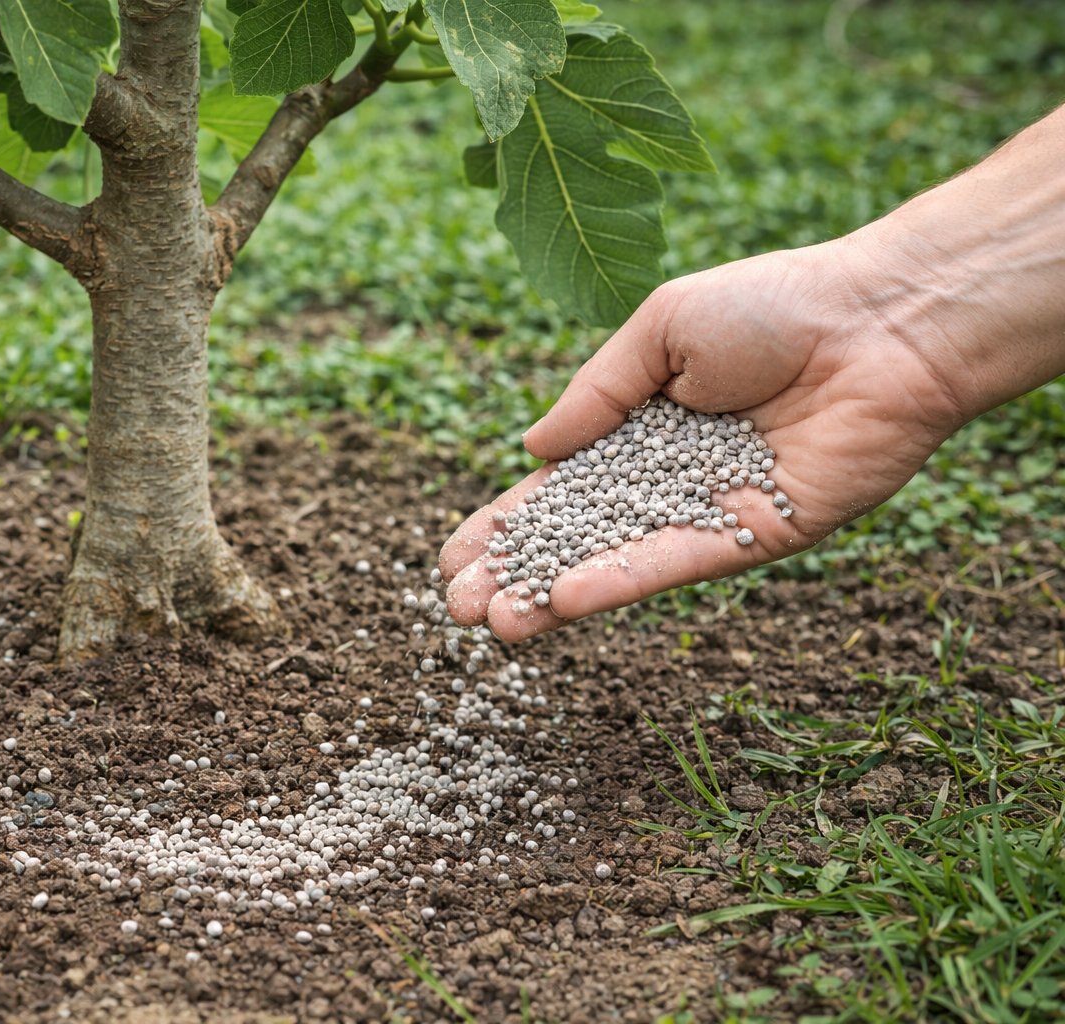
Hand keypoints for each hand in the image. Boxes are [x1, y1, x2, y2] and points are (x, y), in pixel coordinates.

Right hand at [438, 238, 967, 639]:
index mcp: (641, 426)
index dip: (506, 523)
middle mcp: (670, 477)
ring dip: (554, 596)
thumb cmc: (772, 305)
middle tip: (457, 608)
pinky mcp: (755, 535)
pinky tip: (563, 600)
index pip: (559, 487)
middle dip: (516, 572)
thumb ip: (595, 395)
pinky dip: (619, 581)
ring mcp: (710, 511)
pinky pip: (675, 563)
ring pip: (617, 561)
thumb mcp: (660, 328)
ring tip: (493, 624)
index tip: (453, 558)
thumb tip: (532, 450)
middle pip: (578, 536)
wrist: (879, 322)